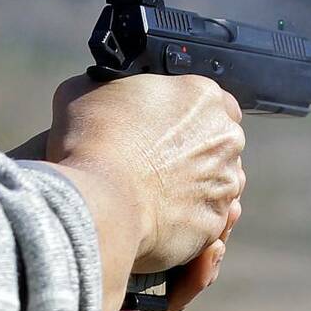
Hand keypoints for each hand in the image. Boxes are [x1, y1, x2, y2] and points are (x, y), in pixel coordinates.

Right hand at [9, 74, 245, 310]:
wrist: (98, 200)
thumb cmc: (90, 142)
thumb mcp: (85, 91)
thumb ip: (109, 88)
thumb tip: (103, 95)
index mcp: (202, 96)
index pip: (212, 102)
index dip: (188, 117)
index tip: (165, 129)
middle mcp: (225, 136)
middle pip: (219, 144)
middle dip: (195, 153)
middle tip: (156, 165)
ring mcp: (225, 182)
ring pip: (218, 183)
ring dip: (196, 188)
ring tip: (157, 197)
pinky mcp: (214, 222)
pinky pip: (209, 221)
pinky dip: (190, 221)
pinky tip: (161, 221)